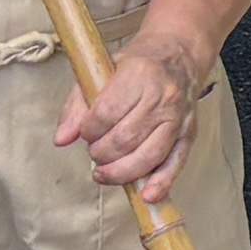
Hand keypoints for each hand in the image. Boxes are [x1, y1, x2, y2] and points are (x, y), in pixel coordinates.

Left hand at [59, 24, 211, 201]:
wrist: (178, 54)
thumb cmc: (137, 64)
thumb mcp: (101, 71)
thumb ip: (77, 105)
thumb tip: (61, 139)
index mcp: (139, 75)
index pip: (106, 114)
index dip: (89, 130)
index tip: (86, 132)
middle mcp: (162, 97)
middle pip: (124, 139)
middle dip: (101, 154)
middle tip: (95, 152)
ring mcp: (178, 119)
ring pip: (147, 156)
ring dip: (120, 172)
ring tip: (104, 172)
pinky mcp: (189, 135)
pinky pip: (175, 164)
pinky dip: (160, 183)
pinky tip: (145, 194)